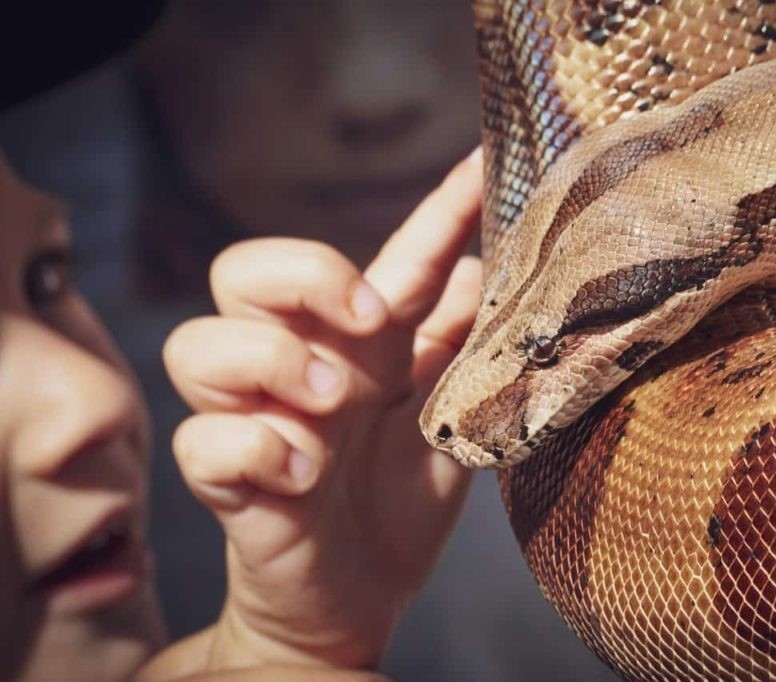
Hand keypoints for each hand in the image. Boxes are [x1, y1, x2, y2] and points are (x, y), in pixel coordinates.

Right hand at [158, 149, 482, 672]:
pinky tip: (304, 474)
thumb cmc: (395, 511)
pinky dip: (254, 446)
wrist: (355, 605)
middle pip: (243, 270)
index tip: (481, 170)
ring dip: (269, 359)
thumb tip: (482, 272)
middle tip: (370, 321)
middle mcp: (297, 371)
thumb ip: (457, 356)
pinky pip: (200, 440)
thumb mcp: (446, 428)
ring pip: (196, 344)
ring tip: (331, 402)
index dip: (436, 215)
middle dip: (304, 275)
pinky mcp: (226, 482)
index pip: (390, 263)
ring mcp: (254, 421)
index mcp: (359, 350)